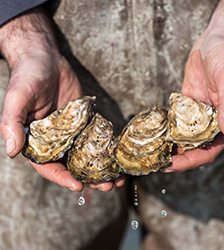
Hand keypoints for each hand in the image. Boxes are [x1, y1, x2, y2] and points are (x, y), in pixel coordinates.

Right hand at [0, 7, 124, 190]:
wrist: (46, 58)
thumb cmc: (27, 76)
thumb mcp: (17, 97)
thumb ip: (11, 123)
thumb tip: (12, 151)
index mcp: (36, 141)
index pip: (48, 167)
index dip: (62, 178)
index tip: (78, 186)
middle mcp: (55, 140)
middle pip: (72, 165)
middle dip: (89, 178)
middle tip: (107, 185)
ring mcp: (72, 131)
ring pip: (87, 155)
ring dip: (102, 168)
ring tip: (118, 177)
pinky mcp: (85, 121)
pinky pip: (96, 137)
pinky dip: (107, 148)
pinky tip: (118, 155)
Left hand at [162, 0, 223, 172]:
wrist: (217, 39)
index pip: (210, 150)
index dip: (192, 161)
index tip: (172, 165)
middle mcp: (211, 120)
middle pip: (194, 148)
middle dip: (176, 158)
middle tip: (156, 162)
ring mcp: (197, 113)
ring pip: (184, 137)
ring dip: (170, 146)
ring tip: (152, 152)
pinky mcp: (187, 104)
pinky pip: (177, 121)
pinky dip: (167, 129)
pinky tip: (155, 133)